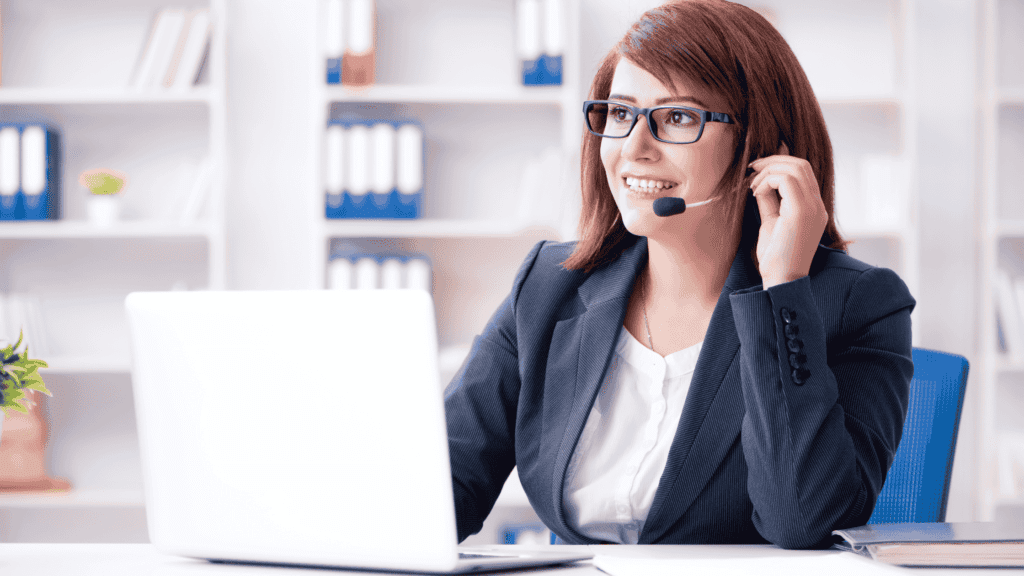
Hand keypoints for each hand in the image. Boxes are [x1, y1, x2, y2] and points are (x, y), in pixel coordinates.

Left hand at [748, 143, 827, 288]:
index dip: (780, 163)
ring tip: (752, 185)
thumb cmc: (775, 256)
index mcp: (814, 208)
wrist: (781, 280)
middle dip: (774, 160)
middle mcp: (818, 206)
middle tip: (752, 169)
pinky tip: (756, 193)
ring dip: (769, 170)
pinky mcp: (801, 212)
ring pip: (795, 168)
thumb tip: (762, 181)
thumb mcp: (772, 222)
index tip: (757, 170)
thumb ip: (770, 200)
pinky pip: (785, 180)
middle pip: (802, 165)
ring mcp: (813, 208)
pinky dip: (767, 180)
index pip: (804, 173)